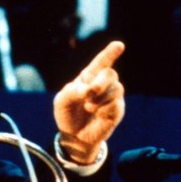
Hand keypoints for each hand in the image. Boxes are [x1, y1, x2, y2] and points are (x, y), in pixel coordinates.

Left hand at [53, 41, 125, 163]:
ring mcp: (112, 96)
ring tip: (89, 108)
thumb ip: (72, 91)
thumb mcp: (62, 101)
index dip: (110, 53)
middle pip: (110, 74)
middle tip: (87, 95)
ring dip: (99, 99)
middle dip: (99, 83)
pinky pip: (116, 105)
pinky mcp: (118, 110)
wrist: (74, 136)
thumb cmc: (67, 114)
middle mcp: (102, 84)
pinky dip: (104, 110)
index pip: (101, 62)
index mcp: (88, 77)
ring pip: (116, 89)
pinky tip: (97, 115)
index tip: (118, 45)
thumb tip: (88, 90)